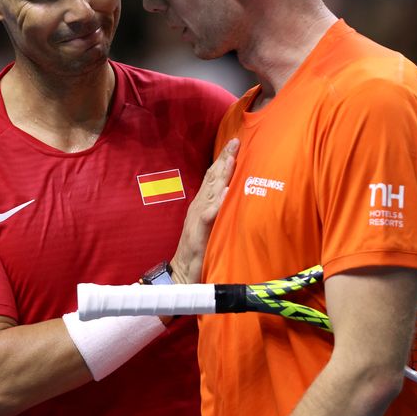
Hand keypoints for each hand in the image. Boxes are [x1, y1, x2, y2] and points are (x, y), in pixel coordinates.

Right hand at [171, 138, 238, 283]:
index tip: (234, 144)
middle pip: (211, 178)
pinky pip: (209, 216)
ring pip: (211, 192)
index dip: (222, 160)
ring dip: (222, 174)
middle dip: (223, 159)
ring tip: (232, 158)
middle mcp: (198, 206)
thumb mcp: (209, 226)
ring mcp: (197, 218)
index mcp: (201, 204)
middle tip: (236, 141)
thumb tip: (232, 194)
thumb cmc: (197, 251)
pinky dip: (218, 204)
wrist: (181, 274)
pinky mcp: (199, 234)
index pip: (212, 177)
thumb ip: (217, 210)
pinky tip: (227, 193)